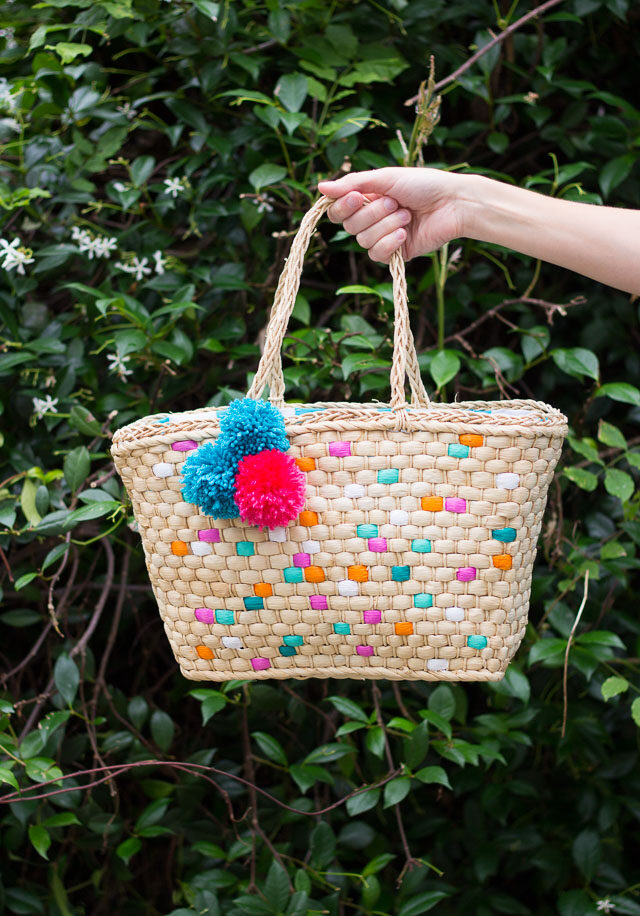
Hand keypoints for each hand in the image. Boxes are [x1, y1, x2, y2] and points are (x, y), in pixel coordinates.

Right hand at [317, 166, 465, 262]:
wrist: (453, 203)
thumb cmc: (423, 184)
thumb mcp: (385, 178)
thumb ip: (352, 183)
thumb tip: (320, 187)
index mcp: (367, 199)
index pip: (338, 211)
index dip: (342, 207)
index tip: (356, 196)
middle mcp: (372, 219)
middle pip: (349, 227)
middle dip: (372, 213)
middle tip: (394, 203)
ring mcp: (384, 238)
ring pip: (363, 241)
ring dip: (386, 225)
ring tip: (407, 216)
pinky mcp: (396, 254)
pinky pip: (377, 255)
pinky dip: (389, 243)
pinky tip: (405, 234)